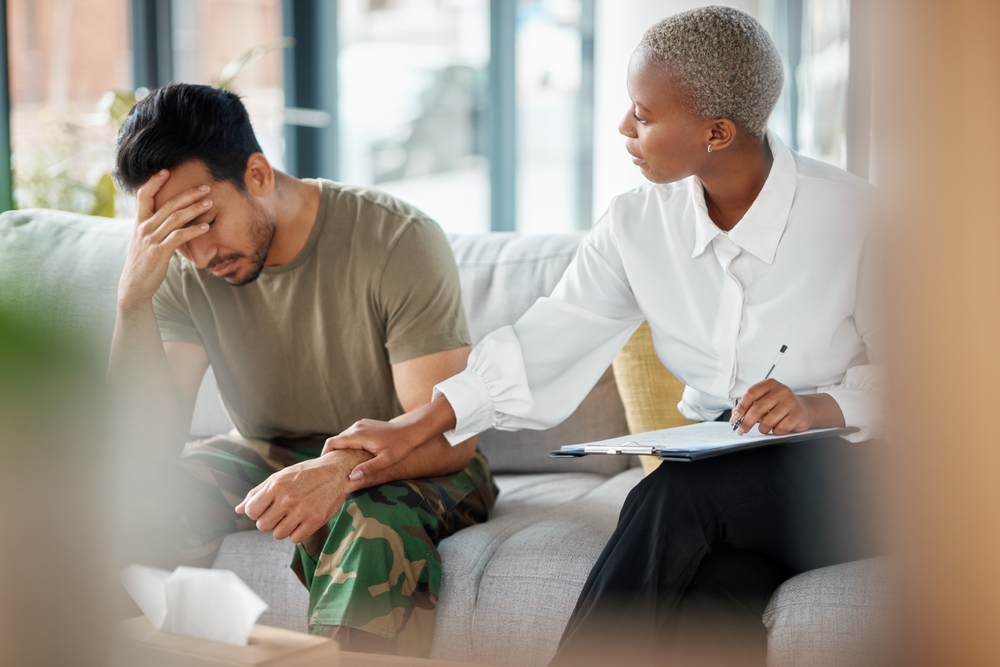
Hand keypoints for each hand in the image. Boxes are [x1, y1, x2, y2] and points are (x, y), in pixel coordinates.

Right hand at [118, 170, 212, 309]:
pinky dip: (193, 230)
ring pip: (175, 218)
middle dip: (188, 194)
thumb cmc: (144, 261)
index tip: (167, 171)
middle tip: (206, 187)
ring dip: (194, 209)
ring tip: (209, 203)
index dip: (154, 182)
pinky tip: (205, 227)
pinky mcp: (159, 252)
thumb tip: (170, 216)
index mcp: (139, 221)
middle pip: (167, 204)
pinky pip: (178, 237)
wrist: (135, 285)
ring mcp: (151, 239)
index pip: (144, 195)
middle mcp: (144, 227)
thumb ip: (155, 226)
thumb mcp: (145, 239)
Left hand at [235, 453, 359, 542]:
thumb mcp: (280, 477)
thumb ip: (258, 493)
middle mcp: (287, 498)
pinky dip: (297, 532)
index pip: (251, 512)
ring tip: (293, 516)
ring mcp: (302, 510)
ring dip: (283, 528)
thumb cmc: (305, 474)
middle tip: (281, 512)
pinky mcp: (315, 520)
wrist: (336, 472)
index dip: (256, 512)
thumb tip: (238, 510)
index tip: (266, 508)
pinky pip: (294, 538)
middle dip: (269, 521)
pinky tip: (302, 520)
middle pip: (263, 526)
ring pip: (278, 534)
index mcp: (276, 485)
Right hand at [322, 418, 422, 481]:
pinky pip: (352, 434)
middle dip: (332, 453)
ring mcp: (361, 424)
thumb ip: (368, 468)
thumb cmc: (401, 446)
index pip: (332, 443)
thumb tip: (351, 477)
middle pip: (336, 440)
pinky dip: (349, 444)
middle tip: (332, 469)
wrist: (413, 430)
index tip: (324, 467)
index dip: (325, 454)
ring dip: (341, 449)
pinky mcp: (366, 424)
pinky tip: (354, 456)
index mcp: (358, 435)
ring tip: (342, 465)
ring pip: (344, 437)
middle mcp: (357, 427)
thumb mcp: (386, 460)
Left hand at [731, 379, 817, 435]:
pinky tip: (777, 427)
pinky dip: (775, 431)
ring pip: (768, 421)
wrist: (804, 409)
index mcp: (770, 384)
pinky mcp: (797, 415)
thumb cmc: (780, 404)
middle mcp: (781, 391)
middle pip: (757, 409)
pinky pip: (779, 429)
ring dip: (762, 428)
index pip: (751, 394)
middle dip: (746, 422)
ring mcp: (791, 403)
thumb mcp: (765, 399)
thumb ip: (750, 405)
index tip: (734, 418)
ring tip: (764, 427)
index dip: (741, 407)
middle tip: (741, 429)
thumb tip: (735, 415)